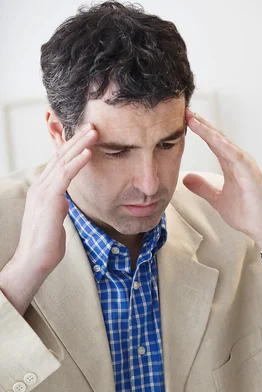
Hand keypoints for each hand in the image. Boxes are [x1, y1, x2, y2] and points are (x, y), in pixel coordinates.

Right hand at [14, 123, 97, 278]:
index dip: (72, 150)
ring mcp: (42, 192)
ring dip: (80, 145)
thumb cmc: (45, 246)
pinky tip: (88, 152)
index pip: (58, 164)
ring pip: (63, 161)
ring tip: (94, 132)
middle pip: (60, 157)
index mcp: (41, 191)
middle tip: (92, 126)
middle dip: (77, 140)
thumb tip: (64, 201)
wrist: (34, 261)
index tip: (87, 139)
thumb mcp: (54, 221)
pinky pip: (65, 175)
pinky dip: (77, 162)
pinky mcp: (48, 199)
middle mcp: (40, 187)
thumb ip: (58, 208)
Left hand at [183, 109, 261, 253]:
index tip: (184, 120)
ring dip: (209, 131)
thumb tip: (186, 178)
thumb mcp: (218, 199)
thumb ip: (203, 188)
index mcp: (231, 164)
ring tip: (193, 119)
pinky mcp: (250, 173)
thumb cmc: (248, 213)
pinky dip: (223, 146)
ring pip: (225, 143)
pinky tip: (212, 138)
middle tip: (185, 110)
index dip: (199, 131)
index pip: (213, 143)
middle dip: (202, 124)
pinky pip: (235, 156)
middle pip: (217, 138)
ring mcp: (245, 165)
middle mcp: (239, 160)